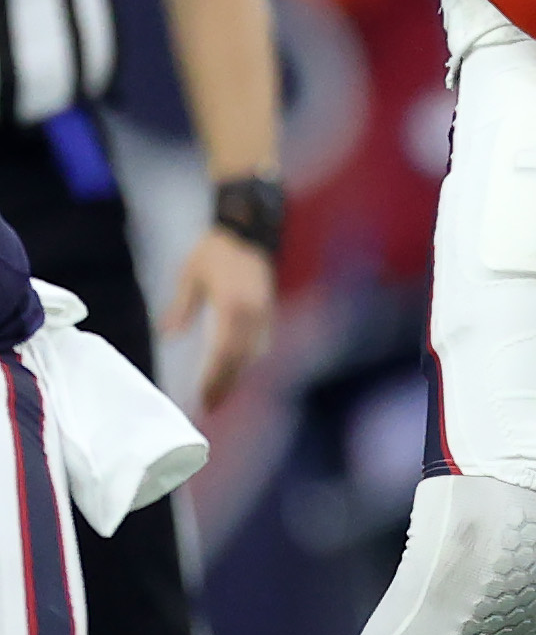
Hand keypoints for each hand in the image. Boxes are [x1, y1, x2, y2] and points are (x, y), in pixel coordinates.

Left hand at [161, 225, 274, 411]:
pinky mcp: (268, 306)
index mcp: (232, 305)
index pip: (224, 351)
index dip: (214, 378)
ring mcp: (263, 309)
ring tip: (222, 393)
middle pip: (241, 358)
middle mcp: (252, 311)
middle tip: (210, 407)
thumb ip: (182, 305)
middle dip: (226, 384)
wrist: (247, 227)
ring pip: (253, 352)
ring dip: (238, 374)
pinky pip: (261, 340)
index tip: (203, 398)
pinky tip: (239, 368)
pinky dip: (249, 358)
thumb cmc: (214, 250)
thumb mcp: (191, 275)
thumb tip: (168, 335)